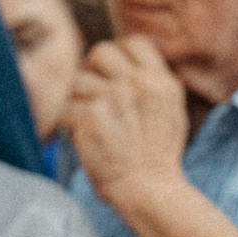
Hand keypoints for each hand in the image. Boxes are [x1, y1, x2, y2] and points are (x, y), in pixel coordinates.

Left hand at [63, 37, 191, 213]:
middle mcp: (136, 85)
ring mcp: (112, 100)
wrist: (149, 191)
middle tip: (94, 96)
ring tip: (88, 122)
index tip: (113, 74)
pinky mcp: (90, 119)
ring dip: (77, 100)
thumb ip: (153, 83)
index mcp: (159, 81)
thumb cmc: (159, 157)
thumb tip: (129, 65)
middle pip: (100, 53)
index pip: (132, 43)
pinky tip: (80, 136)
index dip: (118, 55)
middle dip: (92, 72)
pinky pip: (65, 108)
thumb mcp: (172, 112)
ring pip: (77, 81)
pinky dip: (67, 124)